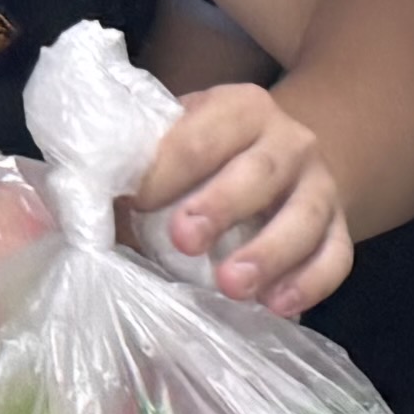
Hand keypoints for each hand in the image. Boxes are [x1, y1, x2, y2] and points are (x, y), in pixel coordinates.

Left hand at [128, 83, 352, 311]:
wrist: (286, 162)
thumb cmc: (210, 162)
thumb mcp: (176, 144)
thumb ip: (135, 168)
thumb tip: (71, 206)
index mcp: (241, 108)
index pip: (203, 135)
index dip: (166, 169)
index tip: (133, 200)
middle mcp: (290, 140)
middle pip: (261, 172)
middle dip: (222, 205)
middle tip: (184, 240)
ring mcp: (322, 185)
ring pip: (307, 216)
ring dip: (270, 252)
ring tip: (232, 286)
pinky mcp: (341, 228)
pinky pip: (337, 256)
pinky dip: (311, 282)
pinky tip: (278, 306)